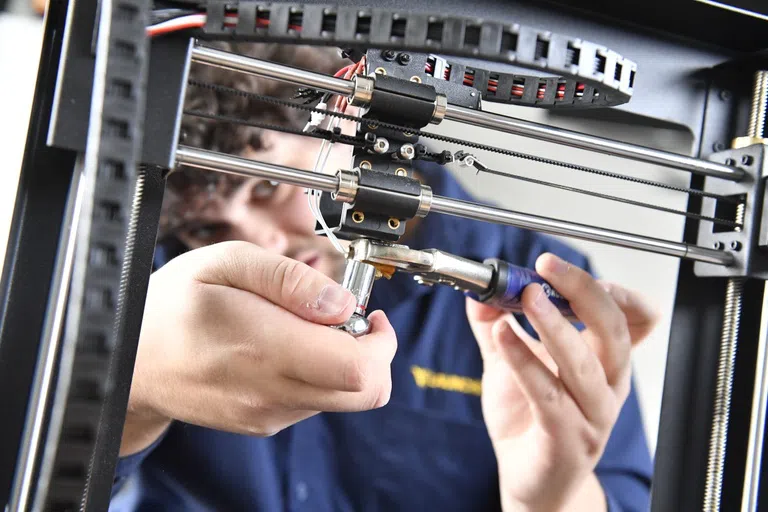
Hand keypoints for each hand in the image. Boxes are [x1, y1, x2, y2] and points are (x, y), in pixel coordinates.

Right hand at [121, 241, 396, 455]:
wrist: (131, 360)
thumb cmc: (175, 306)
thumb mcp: (226, 263)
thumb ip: (290, 279)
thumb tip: (341, 304)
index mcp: (266, 347)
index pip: (359, 369)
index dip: (381, 341)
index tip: (368, 312)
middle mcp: (272, 391)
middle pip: (366, 392)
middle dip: (374, 352)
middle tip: (346, 318)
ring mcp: (269, 413)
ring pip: (344, 398)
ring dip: (344, 361)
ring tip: (303, 327)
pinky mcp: (264, 422)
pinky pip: (315, 403)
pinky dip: (319, 374)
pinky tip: (287, 347)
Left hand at [466, 253, 658, 510]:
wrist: (531, 480)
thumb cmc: (530, 419)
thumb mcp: (513, 363)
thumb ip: (496, 324)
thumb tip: (479, 290)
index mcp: (605, 363)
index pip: (637, 320)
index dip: (617, 291)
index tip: (570, 269)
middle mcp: (608, 387)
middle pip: (614, 330)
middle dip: (582, 291)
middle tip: (547, 267)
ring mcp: (592, 416)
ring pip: (583, 362)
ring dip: (553, 323)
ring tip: (525, 296)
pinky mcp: (567, 439)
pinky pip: (548, 394)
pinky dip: (524, 360)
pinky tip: (501, 336)